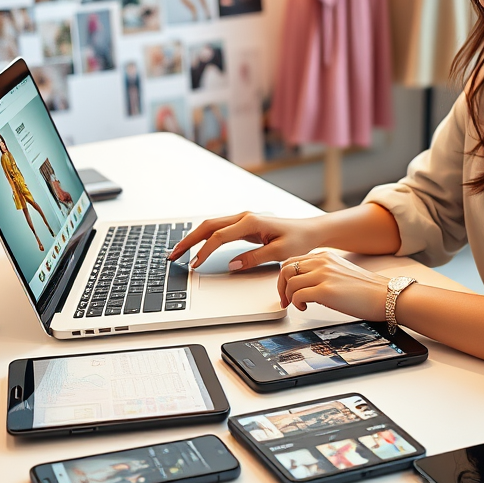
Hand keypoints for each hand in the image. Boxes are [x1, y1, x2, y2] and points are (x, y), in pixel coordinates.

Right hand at [167, 212, 319, 270]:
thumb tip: (232, 265)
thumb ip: (254, 258)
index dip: (205, 252)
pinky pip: (219, 229)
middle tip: (173, 254)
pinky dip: (205, 237)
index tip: (195, 265)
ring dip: (194, 237)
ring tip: (179, 251)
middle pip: (208, 226)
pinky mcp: (245, 225)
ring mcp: (243, 219)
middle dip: (189, 240)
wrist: (310, 231)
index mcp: (251, 222)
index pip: (220, 237)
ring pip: (211, 225)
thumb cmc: (299, 239)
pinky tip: (196, 245)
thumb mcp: (279, 252)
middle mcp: (245, 217)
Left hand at [278, 251, 388, 318]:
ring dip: (290, 297)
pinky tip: (306, 308)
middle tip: (286, 300)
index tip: (287, 291)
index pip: (291, 261)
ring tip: (300, 305)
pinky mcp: (326, 291)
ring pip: (290, 283)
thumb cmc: (367, 290)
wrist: (385, 296)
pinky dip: (297, 304)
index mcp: (324, 256)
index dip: (285, 278)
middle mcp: (322, 262)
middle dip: (281, 287)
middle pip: (285, 270)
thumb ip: (322, 272)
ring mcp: (323, 275)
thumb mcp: (340, 272)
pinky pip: (298, 295)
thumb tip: (305, 284)